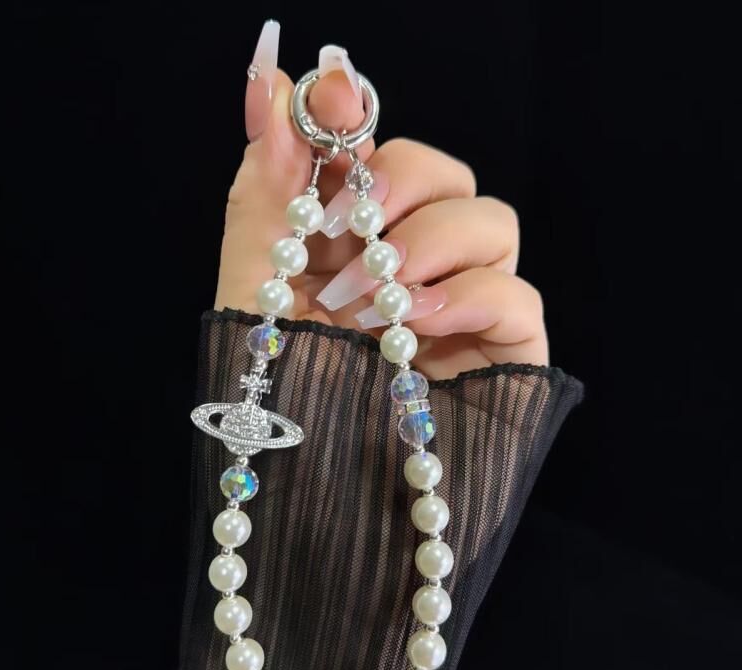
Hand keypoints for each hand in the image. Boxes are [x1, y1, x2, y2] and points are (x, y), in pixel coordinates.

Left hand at [216, 26, 547, 379]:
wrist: (306, 489)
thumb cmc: (275, 390)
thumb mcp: (253, 278)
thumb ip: (269, 180)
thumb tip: (274, 78)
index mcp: (356, 240)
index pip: (381, 154)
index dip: (360, 124)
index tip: (327, 107)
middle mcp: (415, 264)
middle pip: (449, 176)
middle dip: (402, 182)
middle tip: (351, 222)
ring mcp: (463, 307)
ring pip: (495, 222)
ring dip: (431, 244)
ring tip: (374, 297)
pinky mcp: (503, 353)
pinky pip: (519, 296)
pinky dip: (471, 295)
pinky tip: (416, 323)